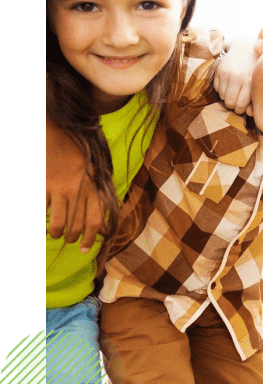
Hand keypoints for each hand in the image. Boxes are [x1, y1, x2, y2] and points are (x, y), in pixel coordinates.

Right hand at [46, 114, 105, 251]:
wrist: (54, 134)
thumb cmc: (75, 154)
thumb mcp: (92, 171)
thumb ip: (95, 193)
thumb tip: (101, 221)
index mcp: (92, 186)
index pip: (95, 219)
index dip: (92, 238)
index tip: (86, 249)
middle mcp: (77, 190)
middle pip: (77, 225)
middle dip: (73, 237)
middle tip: (70, 239)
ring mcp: (58, 189)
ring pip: (58, 223)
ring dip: (57, 233)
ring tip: (56, 234)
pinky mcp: (42, 186)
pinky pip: (41, 211)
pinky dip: (39, 220)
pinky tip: (41, 221)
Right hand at [213, 39, 256, 115]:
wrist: (244, 47)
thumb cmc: (254, 68)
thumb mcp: (257, 82)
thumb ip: (254, 99)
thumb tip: (249, 113)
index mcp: (249, 81)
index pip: (240, 105)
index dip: (240, 110)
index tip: (243, 107)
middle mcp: (236, 77)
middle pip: (229, 103)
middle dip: (233, 105)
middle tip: (237, 101)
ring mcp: (225, 73)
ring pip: (221, 96)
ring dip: (227, 96)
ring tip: (234, 90)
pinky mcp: (218, 70)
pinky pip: (216, 88)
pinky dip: (221, 89)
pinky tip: (228, 83)